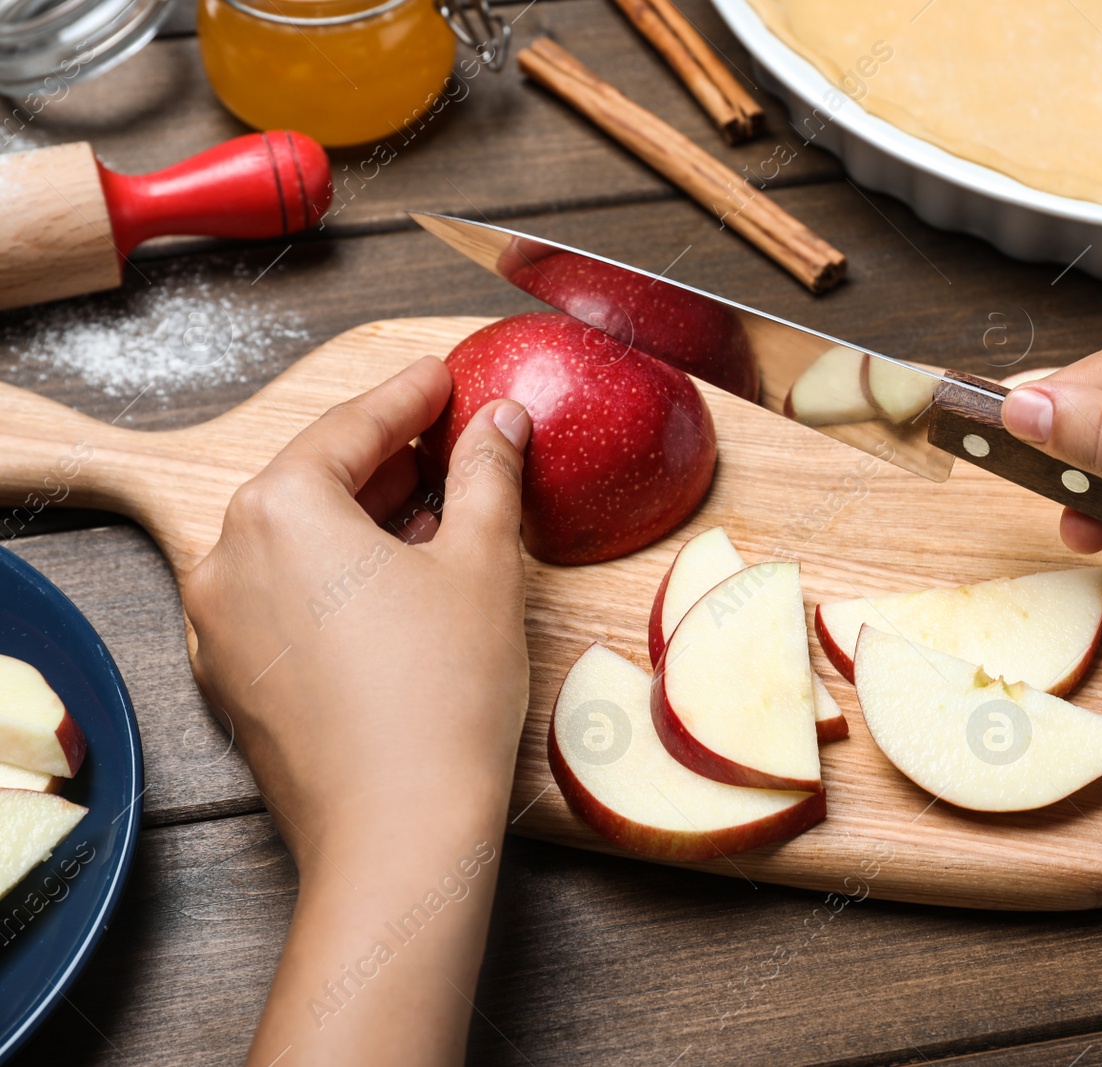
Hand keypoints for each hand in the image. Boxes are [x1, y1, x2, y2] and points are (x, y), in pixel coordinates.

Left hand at [185, 357, 531, 1064]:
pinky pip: (284, 598)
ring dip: (363, 518)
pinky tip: (394, 584)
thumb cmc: (443, 694)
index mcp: (282, 508)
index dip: (412, 396)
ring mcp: (222, 624)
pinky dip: (335, 576)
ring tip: (434, 511)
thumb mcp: (482, 563)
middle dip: (387, 457)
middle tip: (448, 436)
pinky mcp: (235, 679)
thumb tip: (500, 422)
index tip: (443, 375)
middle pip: (317, 480)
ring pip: (298, 542)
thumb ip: (487, 474)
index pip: (355, 426)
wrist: (399, 832)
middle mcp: (229, 556)